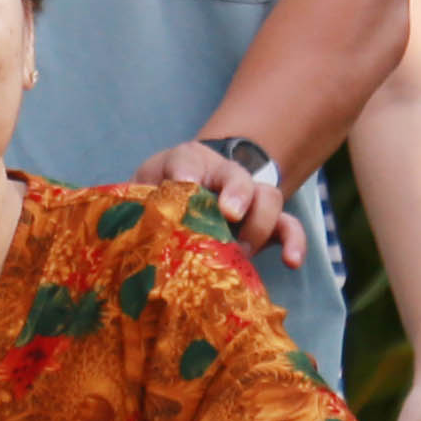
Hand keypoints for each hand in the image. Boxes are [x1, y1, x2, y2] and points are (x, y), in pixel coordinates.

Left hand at [134, 136, 301, 265]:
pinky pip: (288, 227)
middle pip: (239, 176)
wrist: (184, 199)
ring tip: (243, 251)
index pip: (187, 159)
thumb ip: (136, 203)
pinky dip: (294, 242)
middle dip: (237, 194)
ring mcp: (248, 200)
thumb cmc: (158, 197)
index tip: (185, 183)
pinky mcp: (266, 226)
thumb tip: (126, 227)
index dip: (186, 170)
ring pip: (268, 198)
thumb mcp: (140, 193)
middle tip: (228, 216)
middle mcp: (222, 176)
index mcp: (186, 164)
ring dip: (260, 223)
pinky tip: (292, 261)